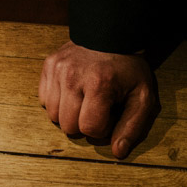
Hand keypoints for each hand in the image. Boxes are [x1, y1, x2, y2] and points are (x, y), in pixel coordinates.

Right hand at [38, 43, 157, 157]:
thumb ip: (132, 126)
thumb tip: (118, 152)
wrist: (112, 33)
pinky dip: (57, 101)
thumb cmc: (128, 69)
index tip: (110, 114)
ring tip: (84, 101)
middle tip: (96, 108)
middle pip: (68, 126)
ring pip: (53, 115)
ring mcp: (58, 69)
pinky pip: (44, 99)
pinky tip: (72, 92)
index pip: (89, 128)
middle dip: (83, 124)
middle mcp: (73, 76)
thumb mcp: (142, 96)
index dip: (102, 128)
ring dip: (68, 114)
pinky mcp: (49, 64)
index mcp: (99, 84)